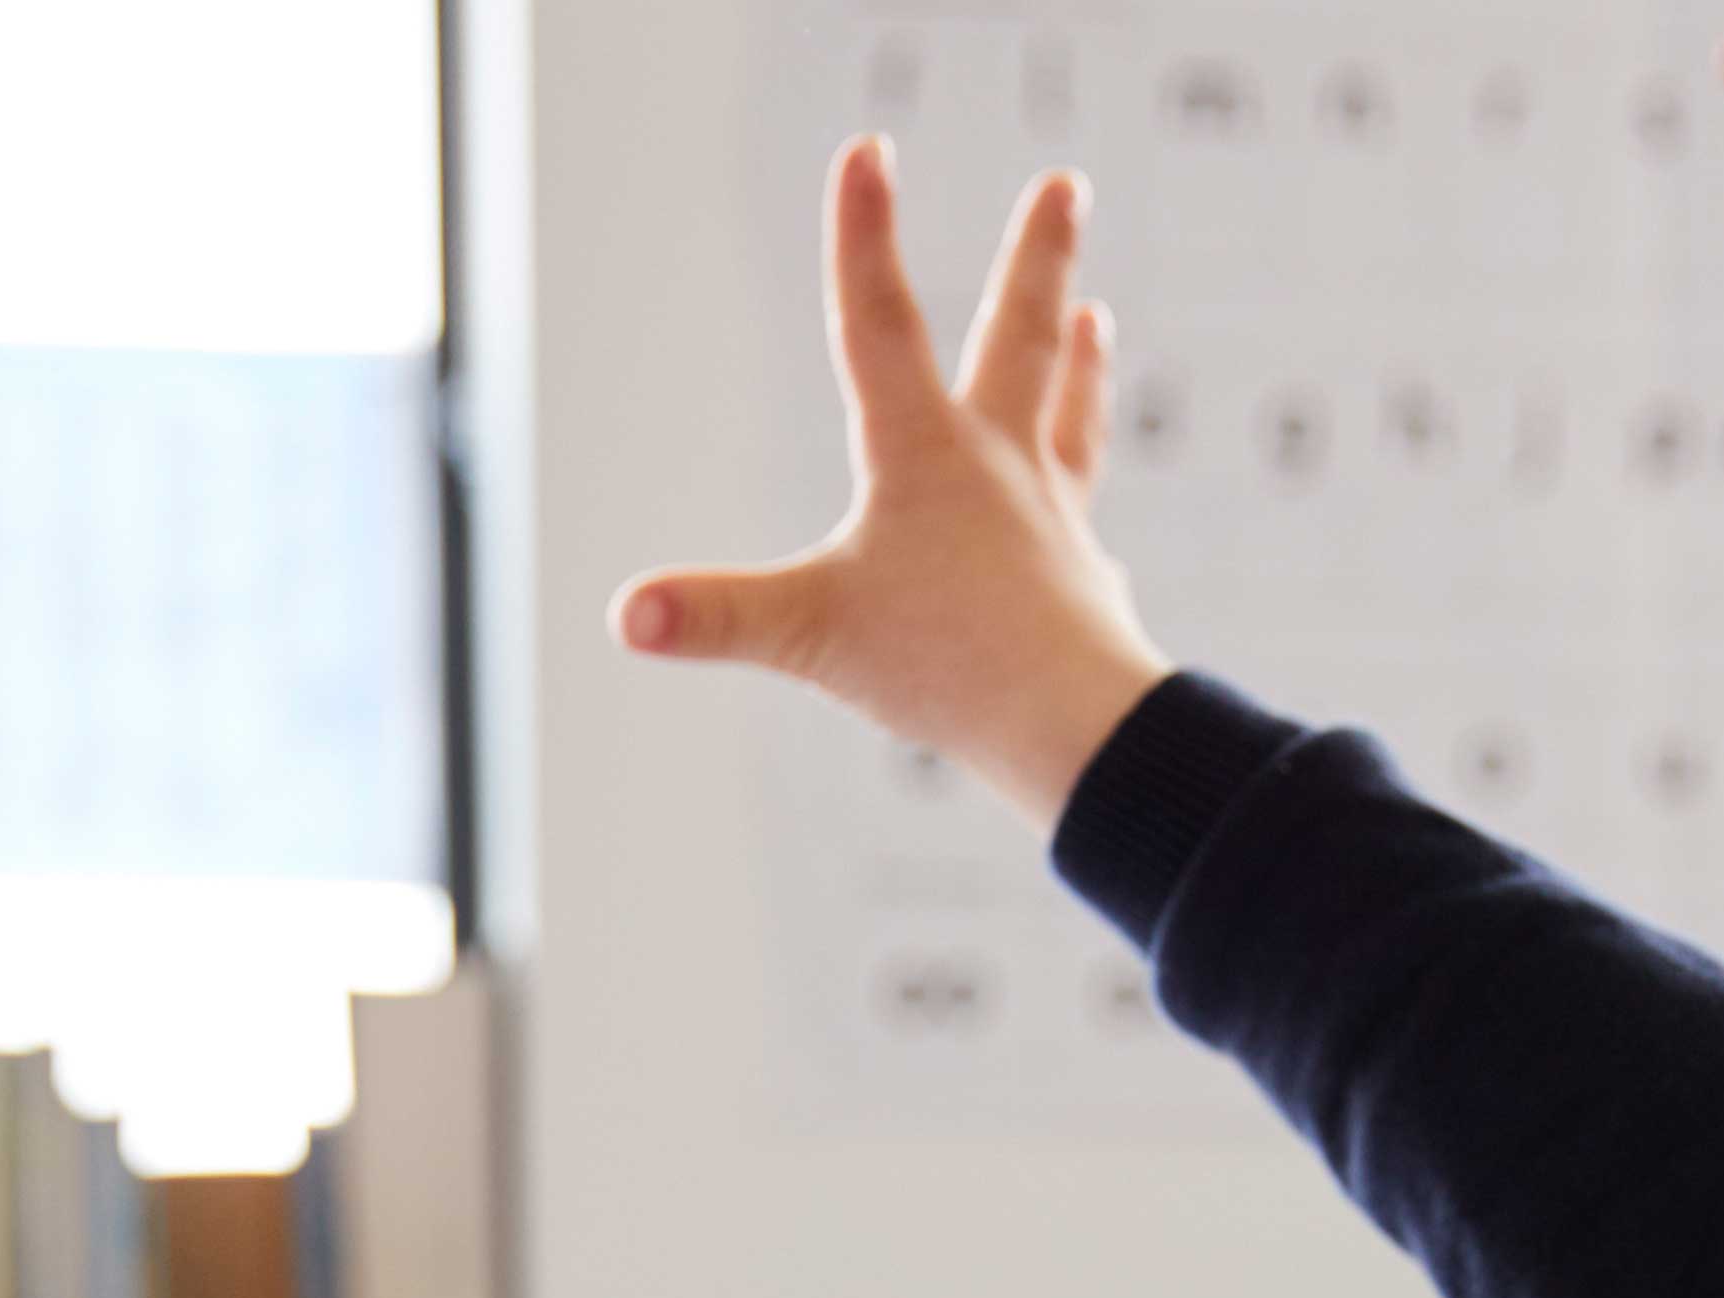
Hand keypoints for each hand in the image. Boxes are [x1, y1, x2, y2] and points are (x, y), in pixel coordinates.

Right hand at [613, 140, 1172, 824]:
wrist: (1077, 723)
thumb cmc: (948, 666)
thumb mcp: (810, 635)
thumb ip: (716, 617)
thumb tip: (626, 615)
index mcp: (924, 454)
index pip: (880, 324)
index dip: (863, 237)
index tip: (869, 149)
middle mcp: (1000, 466)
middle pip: (1018, 335)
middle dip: (1036, 254)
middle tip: (1065, 180)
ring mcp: (1052, 520)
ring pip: (1067, 418)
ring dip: (1079, 363)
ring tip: (1097, 314)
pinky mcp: (1084, 584)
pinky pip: (1083, 533)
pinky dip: (1081, 517)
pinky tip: (1092, 538)